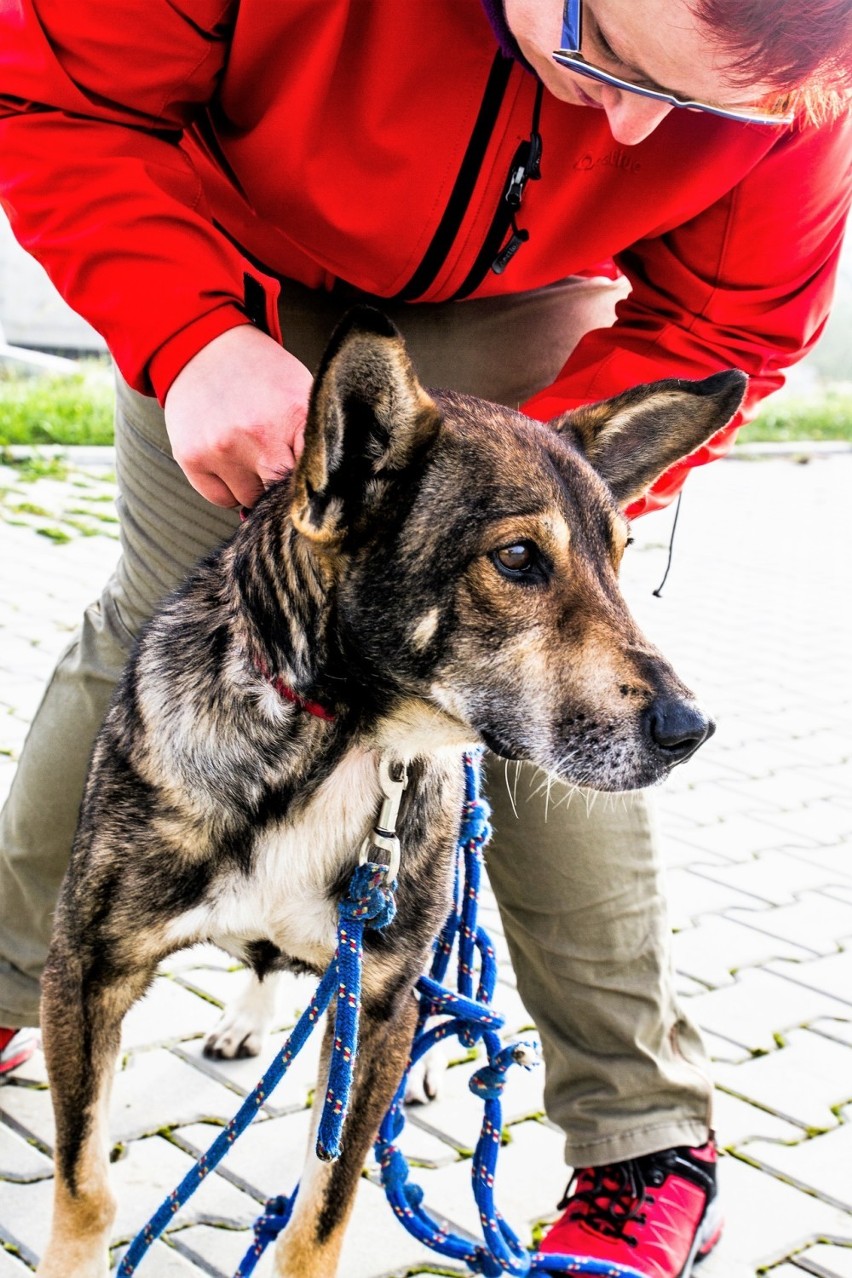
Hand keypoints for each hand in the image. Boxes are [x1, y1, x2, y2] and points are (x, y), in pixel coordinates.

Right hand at [164, 324, 312, 507]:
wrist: (202, 345)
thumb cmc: (261, 375)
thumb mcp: (300, 393)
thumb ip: (317, 438)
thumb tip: (325, 490)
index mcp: (294, 416)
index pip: (316, 476)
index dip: (314, 481)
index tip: (310, 476)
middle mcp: (258, 435)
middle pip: (282, 494)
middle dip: (282, 484)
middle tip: (277, 460)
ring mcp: (222, 449)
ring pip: (251, 500)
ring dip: (254, 485)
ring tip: (248, 451)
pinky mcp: (192, 458)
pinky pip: (221, 499)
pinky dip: (228, 488)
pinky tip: (228, 457)